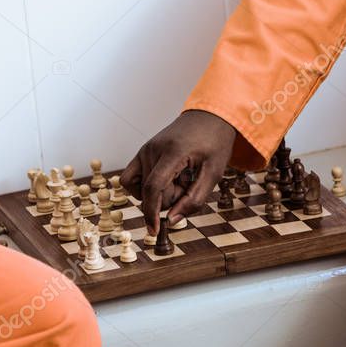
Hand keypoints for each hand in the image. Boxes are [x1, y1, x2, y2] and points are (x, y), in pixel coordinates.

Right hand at [120, 110, 236, 233]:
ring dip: (158, 192)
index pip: (153, 187)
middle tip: (189, 183)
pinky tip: (163, 182)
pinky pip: (131, 178)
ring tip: (178, 180)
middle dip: (169, 198)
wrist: (209, 117)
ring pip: (140, 188)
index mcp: (172, 152)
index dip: (151, 212)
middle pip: (149, 191)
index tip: (154, 230)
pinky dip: (144, 187)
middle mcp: (153, 149)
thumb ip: (194, 199)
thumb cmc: (214, 143)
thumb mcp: (214, 173)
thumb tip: (172, 220)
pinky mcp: (143, 151)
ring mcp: (145, 149)